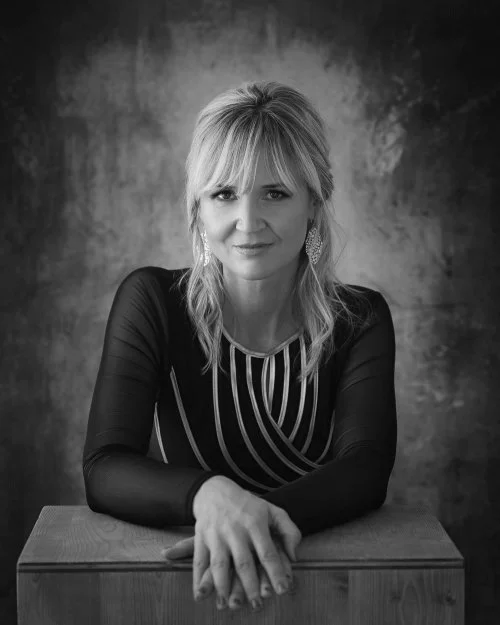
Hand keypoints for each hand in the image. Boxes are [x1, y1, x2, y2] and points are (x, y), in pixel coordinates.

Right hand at [189, 476, 300, 608]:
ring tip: (228, 605)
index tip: (282, 590)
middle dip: (250, 586)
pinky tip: (201, 595)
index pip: (267, 552)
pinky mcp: (201, 537)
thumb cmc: (248, 505)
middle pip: (243, 562)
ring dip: (223, 586)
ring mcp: (216, 534)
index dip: (276, 572)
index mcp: (255, 523)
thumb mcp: (272, 511)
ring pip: (219, 564)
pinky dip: (198, 579)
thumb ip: (289, 531)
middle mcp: (235, 530)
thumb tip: (294, 557)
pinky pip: (199, 560)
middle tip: (257, 604)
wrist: (215, 491)